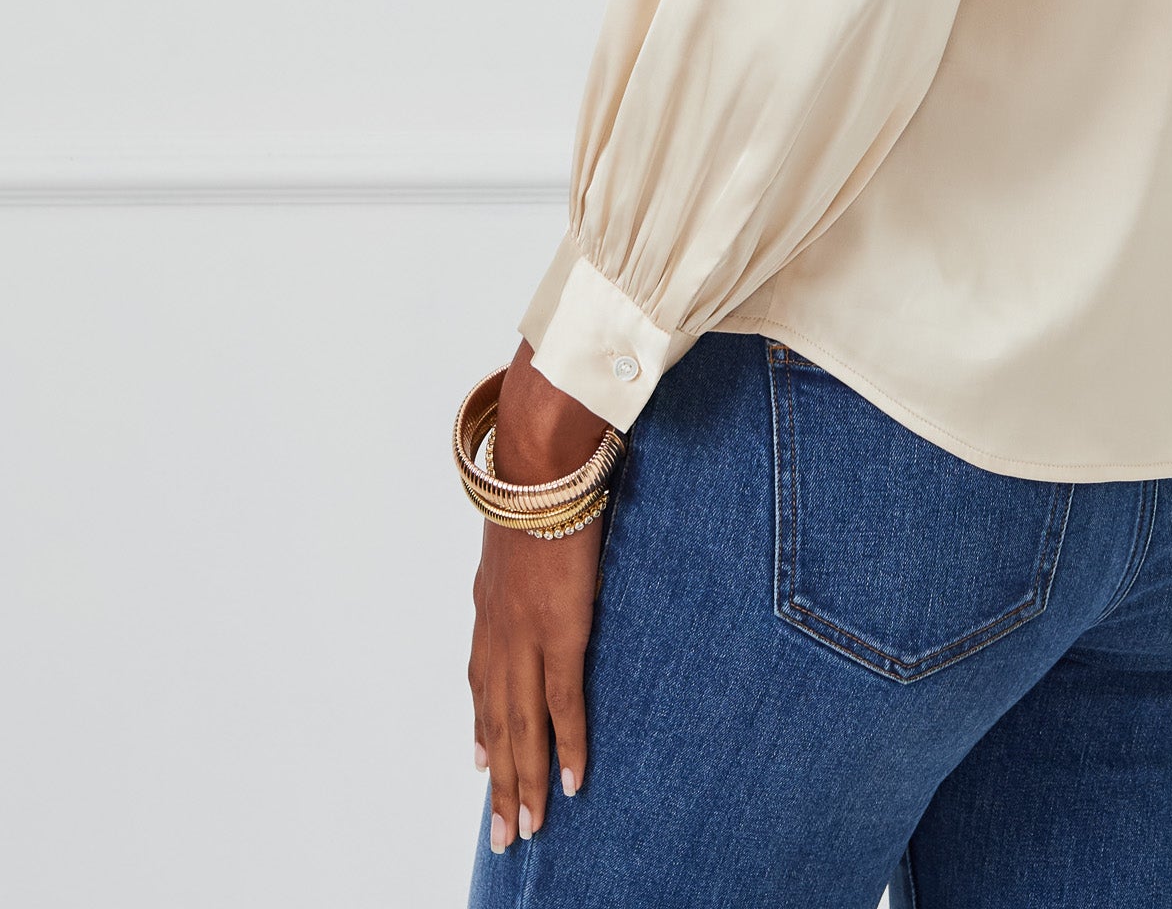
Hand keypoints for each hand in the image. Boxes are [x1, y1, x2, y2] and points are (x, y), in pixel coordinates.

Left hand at [467, 340, 615, 854]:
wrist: (539, 459)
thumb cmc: (539, 474)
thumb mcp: (521, 519)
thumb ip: (525, 547)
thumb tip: (541, 538)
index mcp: (491, 601)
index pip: (484, 679)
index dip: (484, 724)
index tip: (481, 761)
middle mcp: (500, 628)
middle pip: (497, 719)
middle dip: (500, 777)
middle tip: (505, 830)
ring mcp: (526, 634)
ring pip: (521, 726)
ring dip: (524, 780)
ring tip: (528, 826)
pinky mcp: (561, 630)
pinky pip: (562, 705)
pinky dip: (568, 747)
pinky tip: (573, 782)